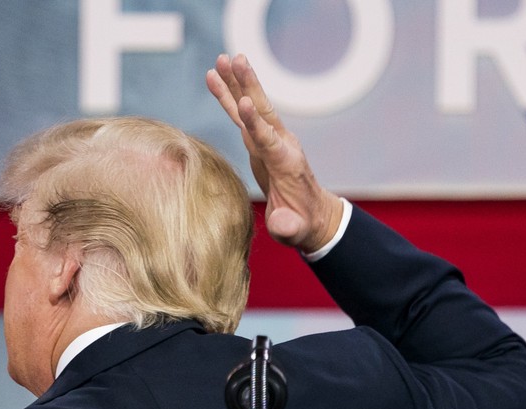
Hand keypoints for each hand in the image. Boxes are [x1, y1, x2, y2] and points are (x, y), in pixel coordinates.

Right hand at [206, 54, 342, 252]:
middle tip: (235, 59)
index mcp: (286, 163)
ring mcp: (269, 140)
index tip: (242, 103)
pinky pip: (241, 115)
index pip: (268, 140)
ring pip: (251, 106)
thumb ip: (288, 227)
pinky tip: (215, 79)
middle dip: (248, 86)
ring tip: (221, 59)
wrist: (310, 215)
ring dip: (237, 82)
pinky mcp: (259, 141)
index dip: (255, 123)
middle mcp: (280, 145)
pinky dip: (228, 96)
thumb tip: (282, 226)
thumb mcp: (294, 231)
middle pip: (262, 110)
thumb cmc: (300, 224)